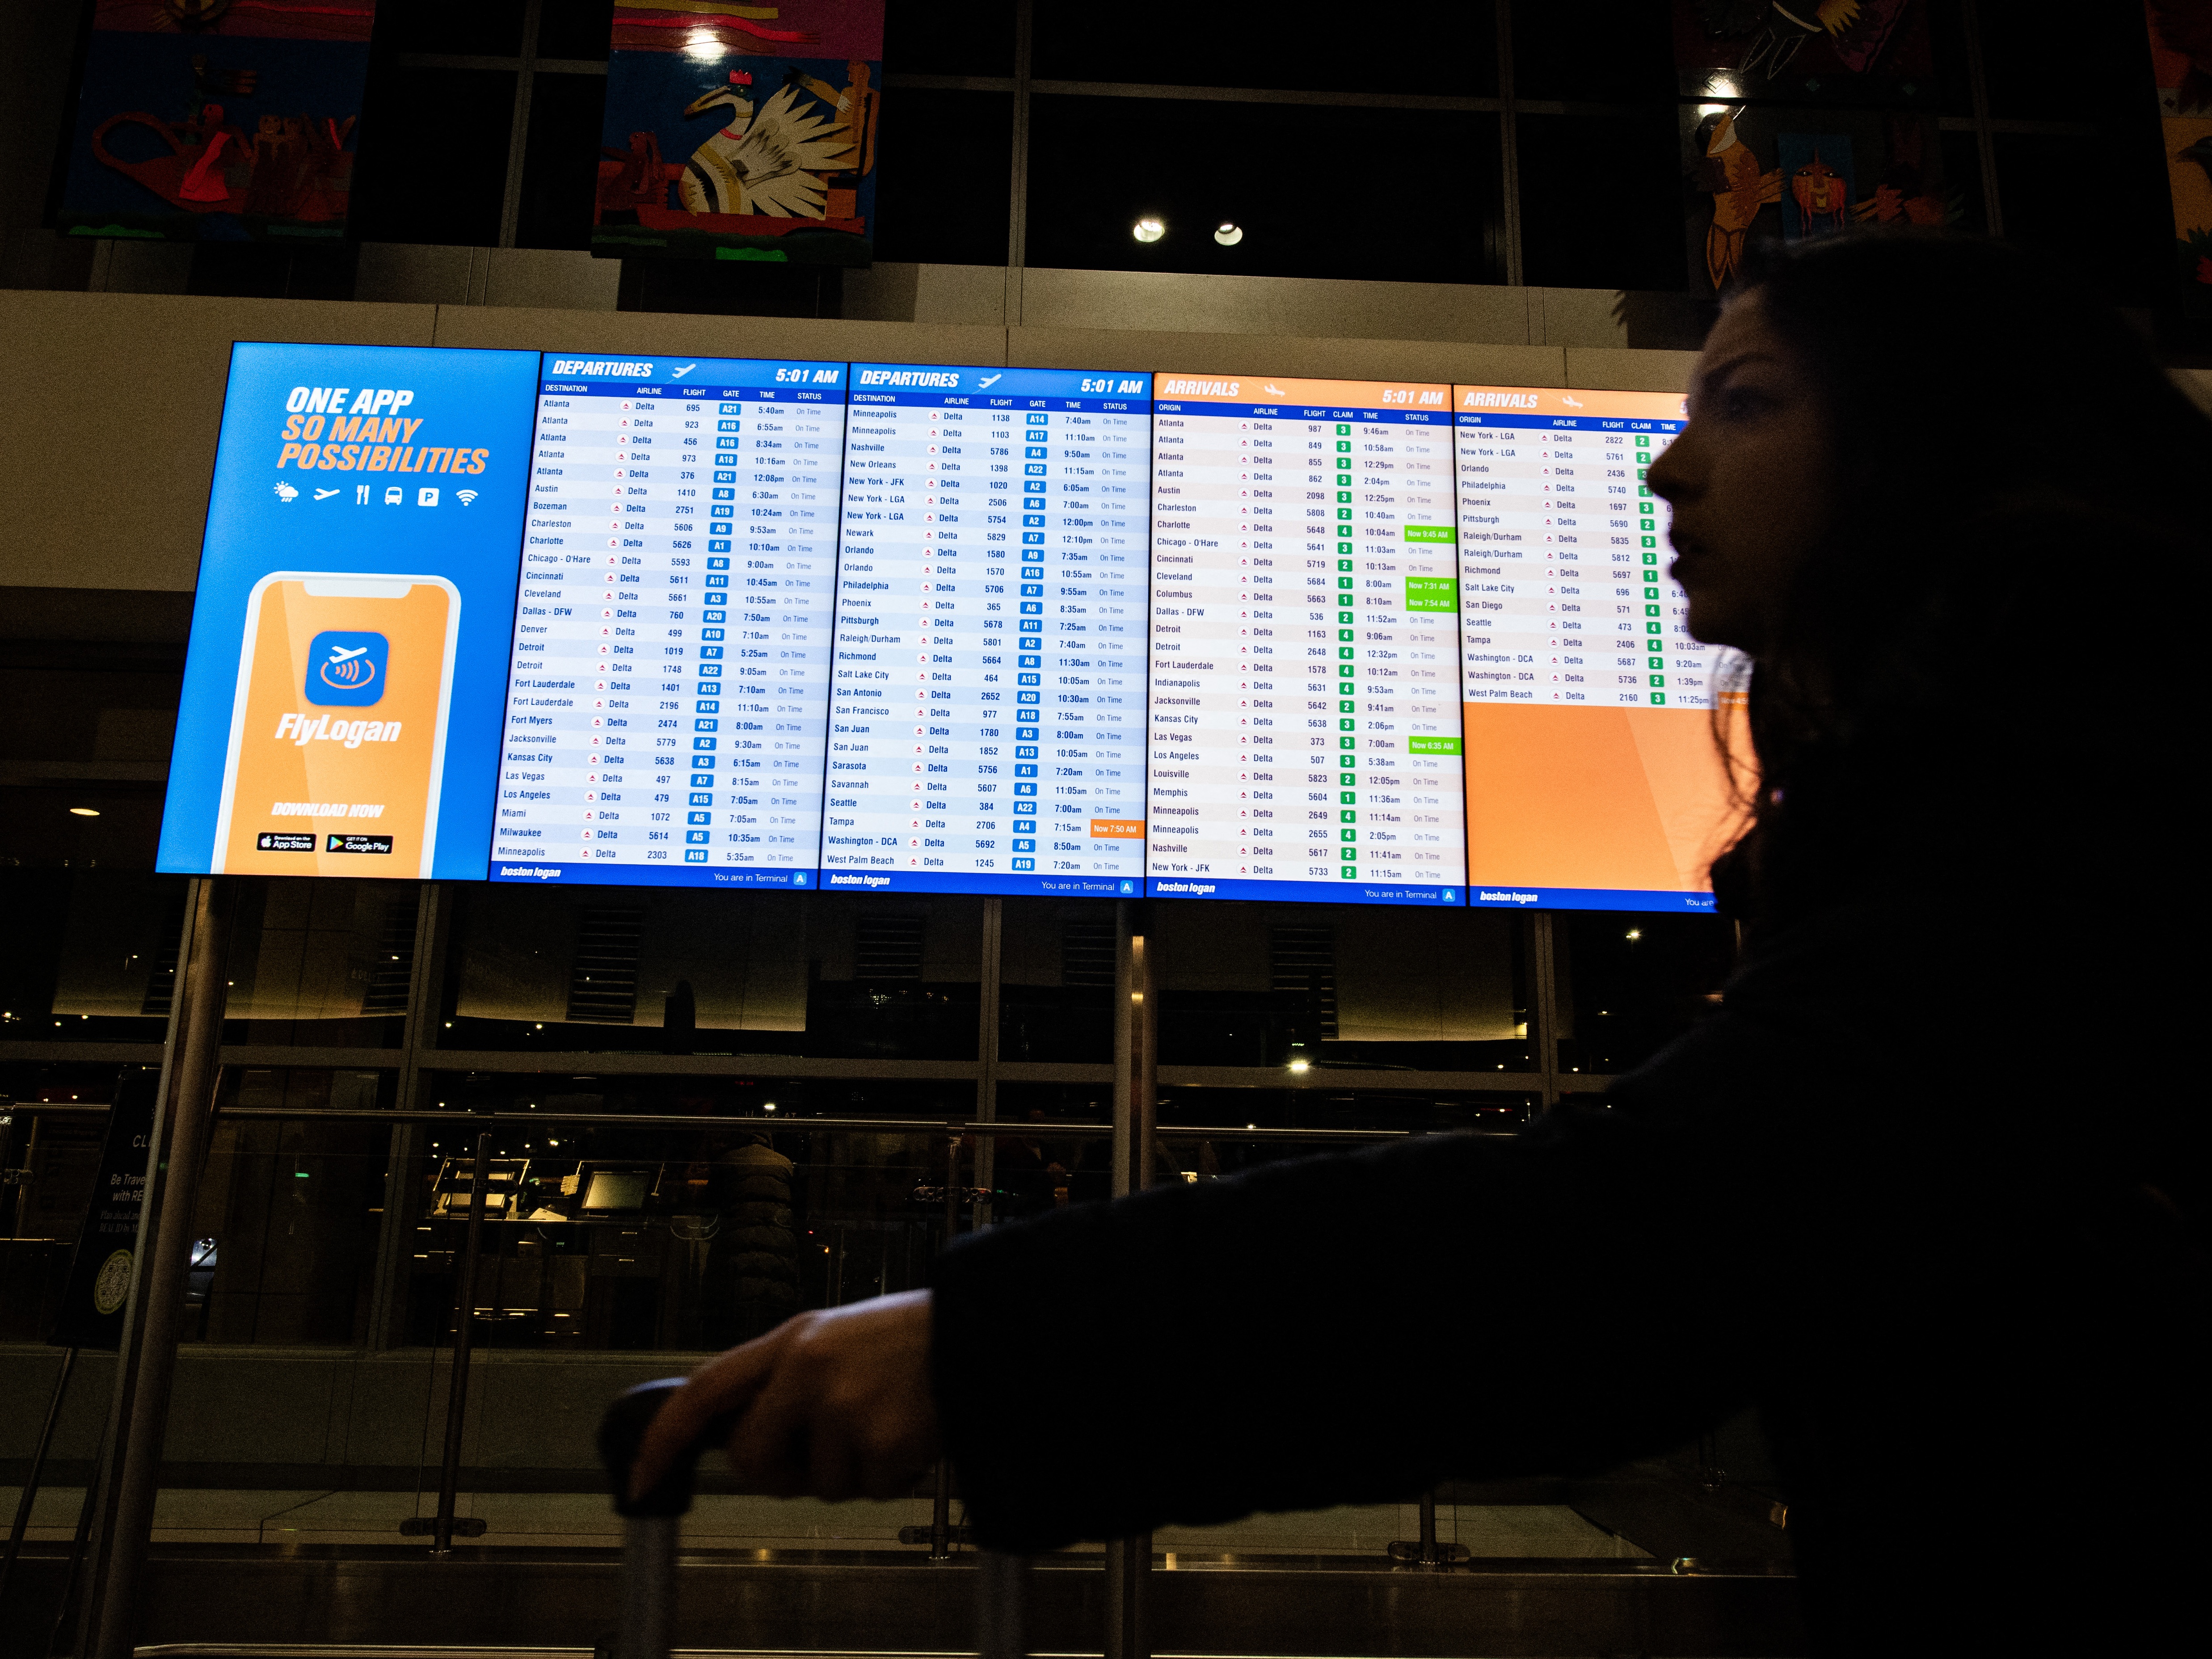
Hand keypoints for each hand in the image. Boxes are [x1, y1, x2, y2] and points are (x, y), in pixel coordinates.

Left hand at [630, 1289, 939, 1502]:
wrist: (983, 1335)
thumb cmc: (910, 1341)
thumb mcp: (835, 1340)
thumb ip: (785, 1381)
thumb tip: (746, 1443)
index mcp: (793, 1340)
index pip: (705, 1390)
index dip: (665, 1438)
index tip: (643, 1475)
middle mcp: (809, 1369)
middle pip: (751, 1456)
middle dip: (780, 1471)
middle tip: (825, 1449)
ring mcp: (844, 1406)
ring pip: (818, 1483)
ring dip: (852, 1469)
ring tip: (888, 1421)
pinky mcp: (881, 1441)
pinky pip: (868, 1490)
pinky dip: (893, 1476)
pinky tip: (912, 1434)